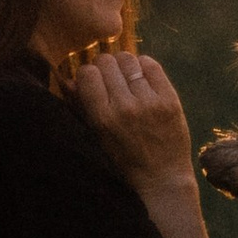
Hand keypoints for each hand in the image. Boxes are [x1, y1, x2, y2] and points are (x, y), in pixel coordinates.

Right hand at [74, 48, 198, 188]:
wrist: (162, 178)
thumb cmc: (125, 162)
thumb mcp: (98, 139)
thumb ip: (82, 108)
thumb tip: (67, 80)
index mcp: (103, 119)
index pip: (87, 74)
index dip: (87, 73)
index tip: (91, 80)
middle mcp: (125, 107)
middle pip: (107, 63)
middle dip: (104, 67)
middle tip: (109, 78)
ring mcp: (149, 102)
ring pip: (129, 60)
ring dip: (123, 64)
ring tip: (125, 76)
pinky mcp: (169, 99)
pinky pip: (151, 65)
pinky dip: (142, 64)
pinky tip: (141, 75)